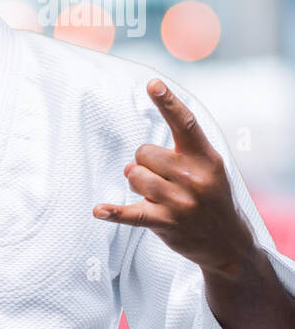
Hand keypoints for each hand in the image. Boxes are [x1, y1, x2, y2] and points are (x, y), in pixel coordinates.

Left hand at [93, 79, 255, 274]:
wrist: (228, 243)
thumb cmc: (210, 198)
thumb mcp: (207, 170)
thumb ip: (175, 157)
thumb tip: (131, 165)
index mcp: (206, 158)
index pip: (184, 124)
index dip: (168, 103)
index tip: (152, 84)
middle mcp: (194, 177)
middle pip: (143, 153)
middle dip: (145, 164)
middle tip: (163, 181)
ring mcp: (180, 201)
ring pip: (134, 176)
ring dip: (137, 185)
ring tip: (157, 197)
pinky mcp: (165, 223)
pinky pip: (131, 213)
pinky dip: (114, 212)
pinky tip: (99, 211)